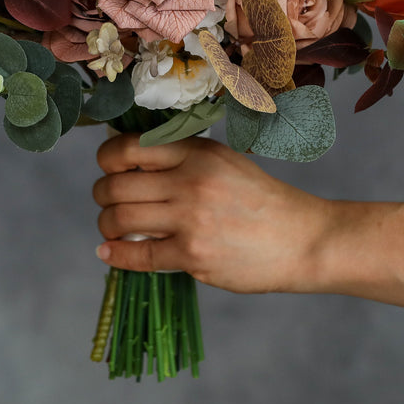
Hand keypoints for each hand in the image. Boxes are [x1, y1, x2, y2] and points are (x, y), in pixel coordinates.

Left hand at [92, 133, 331, 293]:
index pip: (128, 148)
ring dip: (107, 225)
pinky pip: (139, 254)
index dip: (106, 160)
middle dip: (102, 196)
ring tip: (113, 228)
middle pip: (116, 186)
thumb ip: (183, 159)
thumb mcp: (225, 162)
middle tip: (107, 203)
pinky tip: (110, 253)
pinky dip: (117, 255)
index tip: (108, 169)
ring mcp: (191, 220)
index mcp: (197, 153)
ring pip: (120, 219)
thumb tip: (130, 165)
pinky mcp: (193, 255)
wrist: (301, 239)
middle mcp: (191, 181)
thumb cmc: (262, 201)